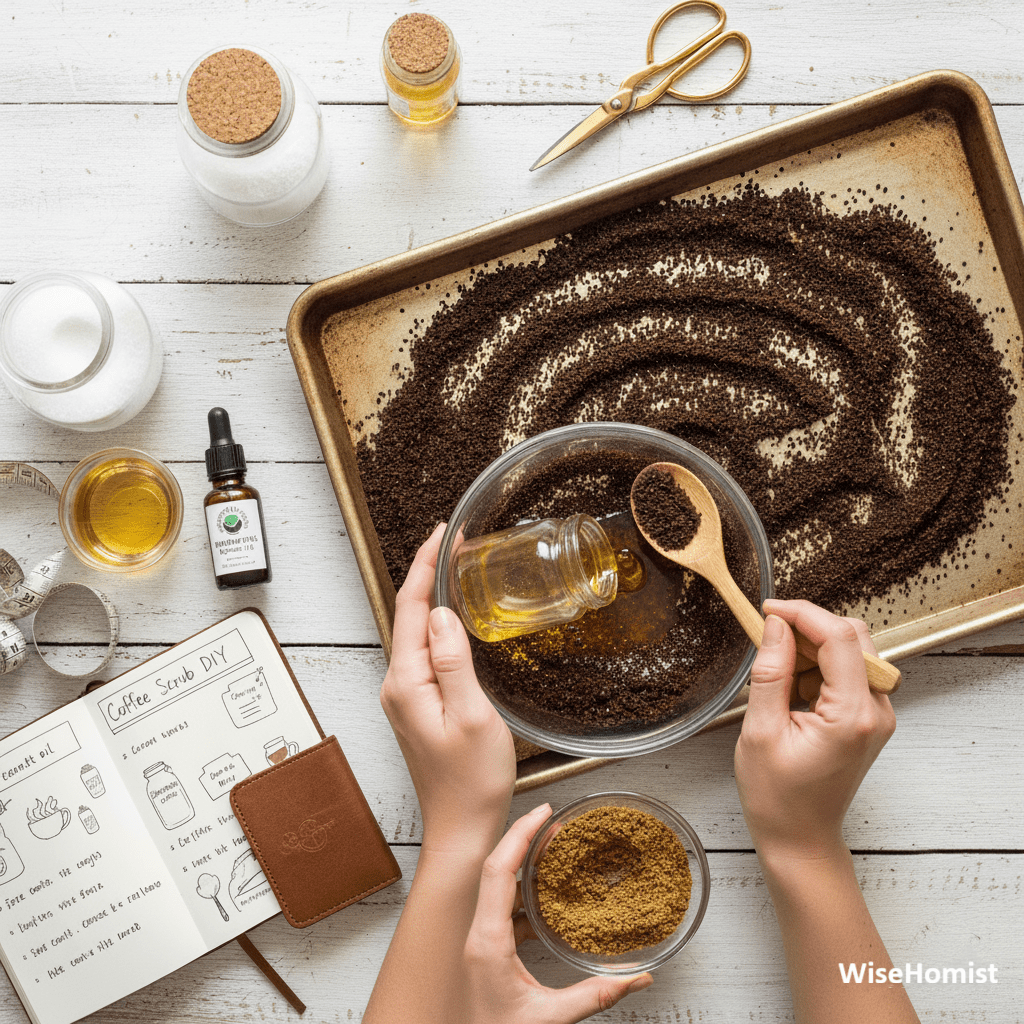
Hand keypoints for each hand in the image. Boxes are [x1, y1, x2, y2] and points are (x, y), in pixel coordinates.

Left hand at [380, 523, 515, 855]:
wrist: (462, 829)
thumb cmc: (472, 782)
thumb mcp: (473, 715)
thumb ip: (454, 661)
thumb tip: (443, 614)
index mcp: (407, 683)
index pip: (412, 609)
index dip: (426, 566)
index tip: (443, 534)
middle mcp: (397, 686)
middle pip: (409, 615)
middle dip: (428, 573)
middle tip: (453, 542)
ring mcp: (405, 697)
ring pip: (416, 633)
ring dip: (433, 598)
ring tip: (455, 568)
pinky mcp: (417, 707)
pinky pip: (424, 653)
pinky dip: (438, 626)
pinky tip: (455, 619)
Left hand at [463, 803, 652, 1023]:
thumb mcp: (549, 1020)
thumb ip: (596, 996)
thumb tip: (638, 978)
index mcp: (487, 941)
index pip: (498, 870)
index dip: (521, 835)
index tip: (544, 812)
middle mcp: (479, 934)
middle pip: (497, 868)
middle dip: (525, 839)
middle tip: (555, 821)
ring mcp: (481, 942)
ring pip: (500, 887)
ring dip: (526, 865)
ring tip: (555, 849)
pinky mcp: (488, 952)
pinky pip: (505, 909)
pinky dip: (527, 894)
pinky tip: (550, 897)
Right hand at [734, 599, 895, 863]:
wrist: (800, 839)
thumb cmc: (777, 797)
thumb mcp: (760, 732)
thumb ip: (771, 673)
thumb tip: (776, 627)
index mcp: (852, 716)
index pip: (838, 638)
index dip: (802, 613)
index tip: (767, 609)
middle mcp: (876, 711)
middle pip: (852, 637)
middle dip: (808, 628)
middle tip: (768, 639)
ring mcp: (877, 715)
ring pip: (851, 651)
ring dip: (812, 649)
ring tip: (778, 677)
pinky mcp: (868, 718)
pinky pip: (849, 672)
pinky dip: (818, 667)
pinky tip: (792, 691)